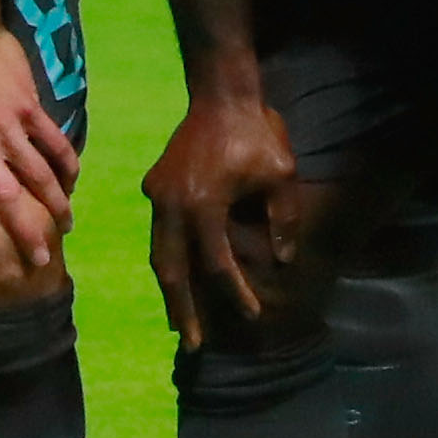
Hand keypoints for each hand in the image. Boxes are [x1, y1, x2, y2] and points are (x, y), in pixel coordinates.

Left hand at [0, 24, 76, 279]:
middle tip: (36, 262)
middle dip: (24, 232)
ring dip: (55, 203)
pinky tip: (72, 184)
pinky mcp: (30, 108)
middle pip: (7, 197)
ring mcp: (9, 125)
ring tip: (66, 228)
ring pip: (39, 172)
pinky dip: (66, 163)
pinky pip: (54, 141)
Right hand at [139, 79, 304, 347]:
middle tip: (193, 344)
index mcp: (202, 204)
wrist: (221, 94)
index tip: (253, 314)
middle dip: (183, 309)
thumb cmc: (257, 133)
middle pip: (172, 269)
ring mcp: (157, 195)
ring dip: (170, 288)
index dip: (235, 292)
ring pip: (158, 253)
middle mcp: (171, 205)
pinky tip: (177, 278)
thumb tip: (282, 262)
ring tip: (180, 321)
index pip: (216, 263)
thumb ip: (282, 221)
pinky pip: (159, 231)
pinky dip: (168, 258)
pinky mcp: (154, 185)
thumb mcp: (281, 175)